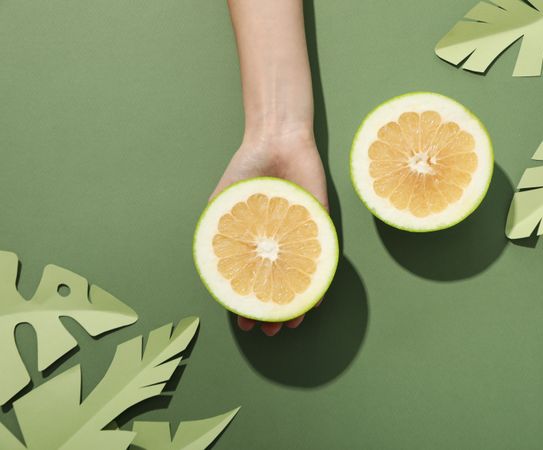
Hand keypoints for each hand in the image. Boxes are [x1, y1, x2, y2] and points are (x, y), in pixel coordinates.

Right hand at [210, 126, 327, 335]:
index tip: (245, 322)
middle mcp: (280, 243)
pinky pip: (323, 256)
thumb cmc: (247, 169)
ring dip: (297, 302)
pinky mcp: (321, 223)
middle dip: (275, 311)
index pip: (255, 280)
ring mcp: (302, 235)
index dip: (250, 303)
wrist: (276, 140)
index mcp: (258, 242)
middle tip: (270, 331)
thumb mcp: (224, 203)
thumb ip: (219, 232)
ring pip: (303, 278)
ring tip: (291, 322)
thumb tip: (211, 269)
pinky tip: (315, 297)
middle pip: (280, 285)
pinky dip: (320, 278)